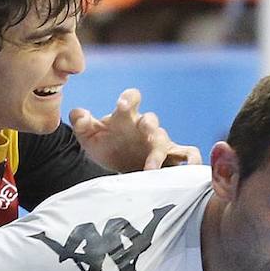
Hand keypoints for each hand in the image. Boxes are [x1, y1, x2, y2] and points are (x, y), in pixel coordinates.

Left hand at [70, 88, 201, 171]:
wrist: (117, 162)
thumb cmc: (105, 144)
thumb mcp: (89, 136)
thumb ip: (81, 123)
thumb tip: (78, 113)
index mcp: (126, 116)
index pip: (131, 99)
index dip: (128, 99)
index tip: (121, 104)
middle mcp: (145, 126)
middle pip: (152, 120)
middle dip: (149, 125)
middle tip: (145, 131)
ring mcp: (159, 141)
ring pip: (166, 140)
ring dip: (160, 154)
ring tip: (150, 170)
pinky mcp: (171, 156)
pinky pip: (188, 153)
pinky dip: (191, 160)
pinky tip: (189, 171)